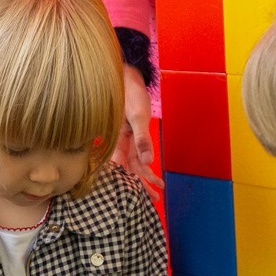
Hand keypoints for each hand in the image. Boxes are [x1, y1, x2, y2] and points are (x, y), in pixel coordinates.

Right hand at [113, 64, 157, 188]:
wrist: (125, 75)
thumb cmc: (128, 93)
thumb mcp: (138, 117)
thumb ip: (142, 139)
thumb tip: (148, 161)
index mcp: (117, 142)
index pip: (122, 170)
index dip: (131, 184)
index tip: (140, 196)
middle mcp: (119, 143)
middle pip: (130, 169)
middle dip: (142, 184)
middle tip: (154, 199)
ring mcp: (124, 139)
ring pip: (134, 162)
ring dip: (145, 175)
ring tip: (158, 188)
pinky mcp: (130, 133)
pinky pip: (135, 152)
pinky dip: (143, 162)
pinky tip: (149, 167)